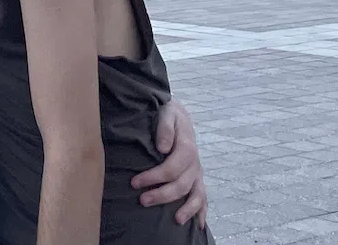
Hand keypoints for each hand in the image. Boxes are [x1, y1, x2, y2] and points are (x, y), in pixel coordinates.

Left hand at [132, 98, 206, 227]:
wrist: (178, 114)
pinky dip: (202, 212)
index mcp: (187, 147)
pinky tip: (199, 226)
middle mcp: (195, 163)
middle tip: (142, 200)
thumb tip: (163, 148)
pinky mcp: (197, 179)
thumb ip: (165, 127)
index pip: (171, 169)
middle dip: (162, 195)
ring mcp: (197, 173)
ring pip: (196, 195)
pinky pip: (203, 197)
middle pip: (181, 185)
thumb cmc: (168, 113)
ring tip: (176, 220)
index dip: (153, 177)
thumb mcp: (167, 113)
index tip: (134, 182)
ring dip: (187, 209)